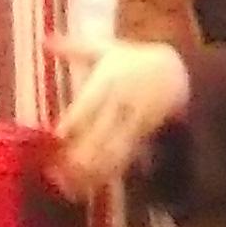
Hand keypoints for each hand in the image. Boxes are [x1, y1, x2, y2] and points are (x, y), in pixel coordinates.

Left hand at [47, 37, 193, 200]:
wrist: (181, 71)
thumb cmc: (134, 60)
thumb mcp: (108, 48)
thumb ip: (74, 46)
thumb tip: (44, 40)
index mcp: (112, 78)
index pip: (91, 101)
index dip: (76, 119)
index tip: (58, 135)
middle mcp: (124, 101)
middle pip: (102, 129)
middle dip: (81, 152)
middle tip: (57, 172)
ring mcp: (136, 120)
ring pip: (114, 147)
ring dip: (93, 168)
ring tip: (70, 186)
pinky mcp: (143, 134)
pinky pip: (126, 155)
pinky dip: (109, 171)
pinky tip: (91, 184)